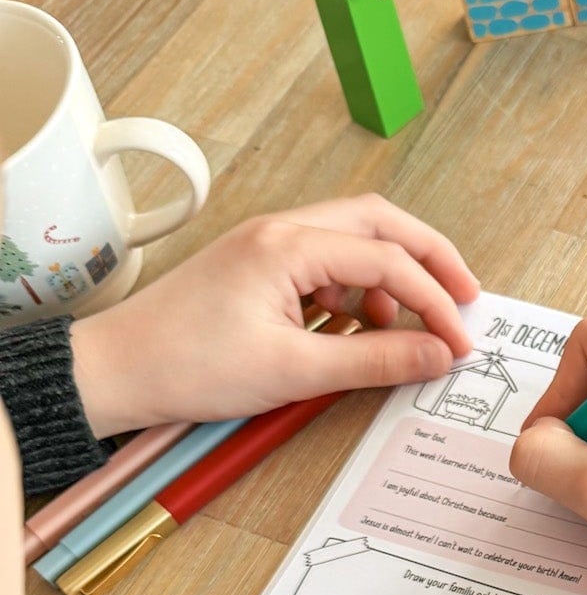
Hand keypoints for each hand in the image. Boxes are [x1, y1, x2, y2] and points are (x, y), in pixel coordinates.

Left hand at [70, 195, 477, 435]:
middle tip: (465, 298)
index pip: (389, 260)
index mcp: (289, 245)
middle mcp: (281, 230)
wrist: (114, 372)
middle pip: (380, 223)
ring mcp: (268, 244)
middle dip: (430, 258)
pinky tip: (361, 325)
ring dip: (394, 273)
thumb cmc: (185, 366)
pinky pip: (328, 260)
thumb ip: (375, 360)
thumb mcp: (294, 371)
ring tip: (411, 323)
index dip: (435, 302)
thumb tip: (435, 356)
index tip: (458, 342)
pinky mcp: (259, 266)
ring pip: (355, 237)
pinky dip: (360, 287)